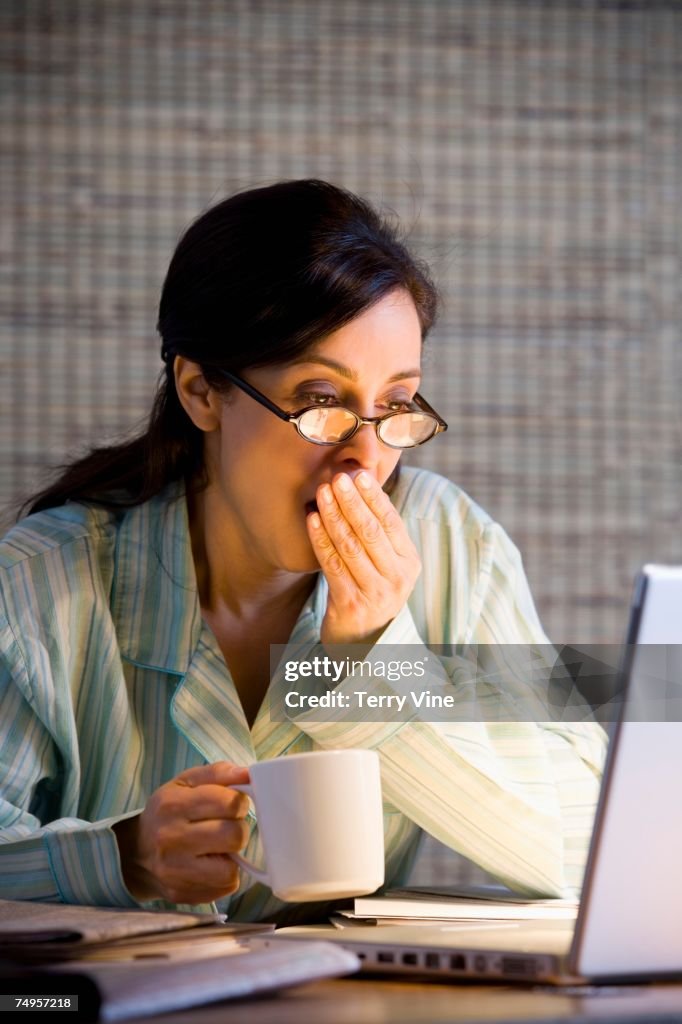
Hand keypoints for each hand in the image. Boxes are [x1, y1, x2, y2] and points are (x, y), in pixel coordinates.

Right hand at [113, 762, 249, 904]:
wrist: (135, 853)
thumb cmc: (168, 812)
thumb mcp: (186, 782)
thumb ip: (219, 773)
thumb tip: (249, 774)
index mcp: (172, 805)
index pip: (229, 802)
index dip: (239, 803)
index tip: (232, 805)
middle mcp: (170, 839)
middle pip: (234, 835)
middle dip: (238, 829)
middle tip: (227, 826)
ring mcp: (174, 871)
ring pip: (231, 868)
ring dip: (233, 856)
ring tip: (220, 847)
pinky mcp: (181, 894)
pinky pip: (225, 887)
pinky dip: (225, 876)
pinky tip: (212, 865)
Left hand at [306, 471, 420, 646]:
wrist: (363, 642)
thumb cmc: (372, 592)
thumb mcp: (386, 565)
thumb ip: (380, 534)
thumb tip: (363, 486)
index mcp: (409, 562)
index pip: (391, 522)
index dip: (374, 497)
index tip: (359, 475)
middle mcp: (396, 577)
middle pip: (370, 532)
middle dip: (352, 502)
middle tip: (337, 478)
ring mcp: (375, 593)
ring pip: (350, 546)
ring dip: (333, 516)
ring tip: (321, 493)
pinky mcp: (351, 604)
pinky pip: (332, 565)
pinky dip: (320, 539)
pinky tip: (311, 521)